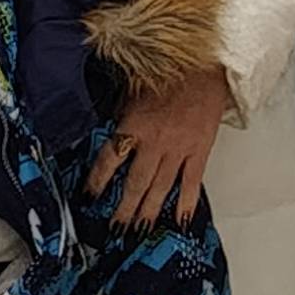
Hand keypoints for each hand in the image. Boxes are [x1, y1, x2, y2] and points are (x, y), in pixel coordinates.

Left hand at [90, 62, 233, 229]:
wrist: (204, 64)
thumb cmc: (169, 71)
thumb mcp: (133, 89)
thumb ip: (122, 116)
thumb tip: (110, 133)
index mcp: (135, 125)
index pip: (110, 159)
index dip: (97, 180)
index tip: (89, 197)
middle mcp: (155, 142)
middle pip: (135, 183)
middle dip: (124, 208)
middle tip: (115, 229)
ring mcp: (179, 149)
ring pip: (161, 187)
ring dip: (149, 212)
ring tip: (139, 230)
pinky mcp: (200, 150)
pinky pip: (192, 182)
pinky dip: (187, 203)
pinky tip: (181, 220)